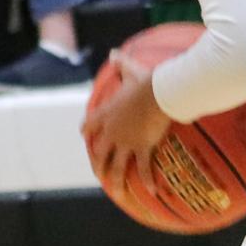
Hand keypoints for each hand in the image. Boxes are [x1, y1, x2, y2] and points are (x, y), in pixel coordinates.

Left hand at [80, 51, 172, 201]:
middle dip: (98, 165)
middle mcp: (112, 131)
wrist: (160, 93)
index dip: (87, 132)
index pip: (89, 125)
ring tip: (117, 193)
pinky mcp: (142, 148)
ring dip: (115, 182)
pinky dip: (147, 181)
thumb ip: (121, 64)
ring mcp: (126, 142)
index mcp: (107, 114)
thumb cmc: (147, 81)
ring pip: (116, 167)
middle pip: (99, 153)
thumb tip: (114, 52)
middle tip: (98, 175)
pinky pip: (143, 169)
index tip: (85, 137)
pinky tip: (152, 193)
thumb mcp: (131, 71)